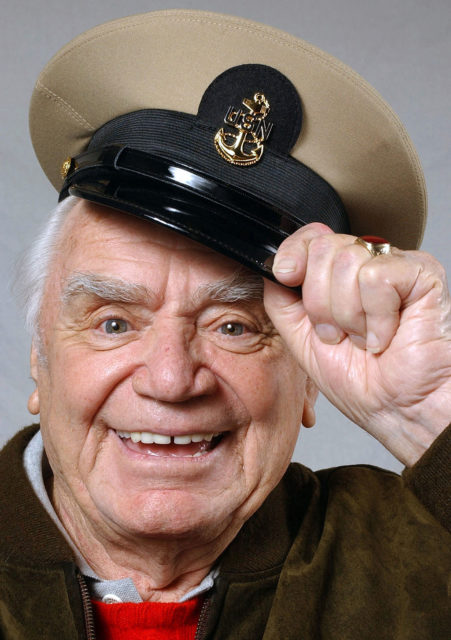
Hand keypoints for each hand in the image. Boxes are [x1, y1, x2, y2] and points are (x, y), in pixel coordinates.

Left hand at [264, 223, 450, 465]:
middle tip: (340, 334)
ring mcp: (396, 265)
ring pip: (347, 262)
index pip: (312, 237)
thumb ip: (282, 300)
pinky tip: (386, 334)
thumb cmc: (361, 381)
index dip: (294, 252)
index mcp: (340, 276)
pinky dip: (376, 316)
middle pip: (324, 248)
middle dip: (320, 303)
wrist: (397, 410)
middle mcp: (368, 264)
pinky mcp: (421, 273)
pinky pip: (376, 276)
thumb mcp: (301, 338)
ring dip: (349, 316)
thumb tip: (271, 268)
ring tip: (365, 338)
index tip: (287, 275)